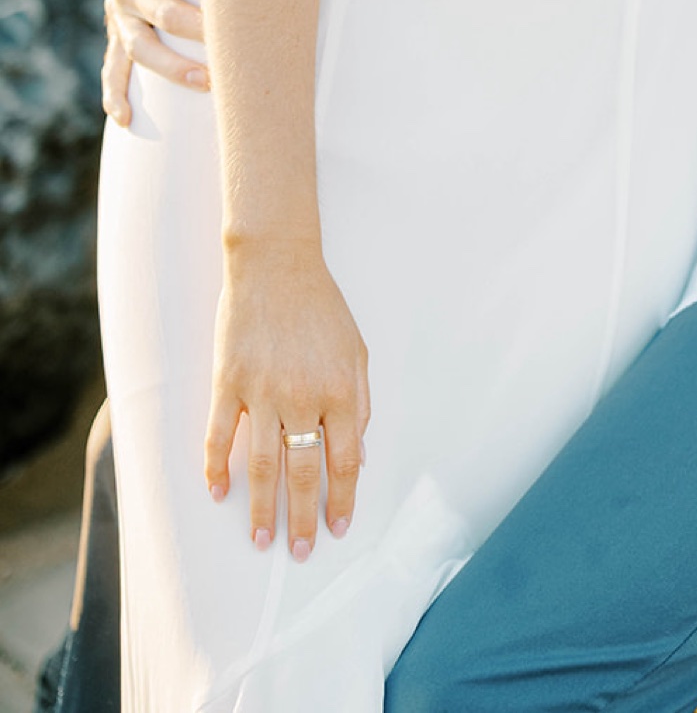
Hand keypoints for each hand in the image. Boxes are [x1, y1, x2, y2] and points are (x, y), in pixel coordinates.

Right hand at [102, 0, 208, 125]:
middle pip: (164, 14)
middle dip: (201, 31)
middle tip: (239, 46)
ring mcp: (122, 9)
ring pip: (142, 48)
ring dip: (173, 69)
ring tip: (207, 83)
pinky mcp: (122, 26)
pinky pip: (115, 63)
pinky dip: (116, 92)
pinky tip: (124, 119)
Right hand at [205, 238, 369, 559]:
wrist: (276, 263)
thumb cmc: (321, 308)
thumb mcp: (356, 351)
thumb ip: (360, 403)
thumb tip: (361, 454)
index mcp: (340, 390)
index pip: (345, 459)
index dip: (342, 498)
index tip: (338, 528)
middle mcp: (303, 395)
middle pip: (304, 471)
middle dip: (303, 517)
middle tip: (300, 552)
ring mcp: (262, 390)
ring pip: (260, 465)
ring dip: (261, 508)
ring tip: (261, 540)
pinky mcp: (228, 382)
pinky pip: (219, 436)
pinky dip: (216, 468)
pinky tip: (218, 494)